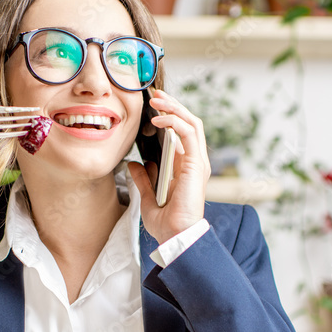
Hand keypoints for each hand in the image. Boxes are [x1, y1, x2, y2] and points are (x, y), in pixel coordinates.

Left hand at [129, 88, 210, 243]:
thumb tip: (134, 165)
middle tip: (155, 95)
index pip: (183, 133)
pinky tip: (158, 120)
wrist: (175, 237)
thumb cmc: (166, 222)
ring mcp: (198, 162)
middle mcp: (195, 162)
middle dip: (173, 105)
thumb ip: (143, 179)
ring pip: (192, 122)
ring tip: (157, 100)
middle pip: (189, 122)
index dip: (171, 116)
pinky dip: (174, 122)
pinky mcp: (196, 165)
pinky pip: (188, 133)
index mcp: (186, 167)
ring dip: (174, 108)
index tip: (154, 106)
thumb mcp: (147, 197)